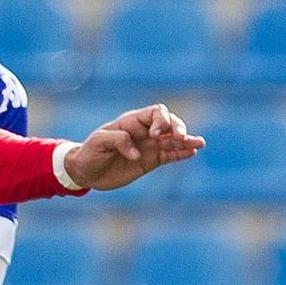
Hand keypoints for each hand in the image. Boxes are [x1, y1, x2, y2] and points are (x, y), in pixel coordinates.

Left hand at [64, 104, 205, 191]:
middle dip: (178, 128)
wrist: (85, 172)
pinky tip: (192, 153)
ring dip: (187, 141)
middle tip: (180, 138)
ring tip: (200, 143)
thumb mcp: (98, 143)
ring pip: (173, 140)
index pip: (156, 112)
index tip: (155, 135)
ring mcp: (149, 146)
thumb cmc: (89, 153)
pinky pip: (170, 155)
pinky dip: (181, 154)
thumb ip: (117, 140)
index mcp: (132, 122)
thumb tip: (137, 152)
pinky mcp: (150, 161)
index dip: (161, 120)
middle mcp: (144, 132)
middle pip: (170, 123)